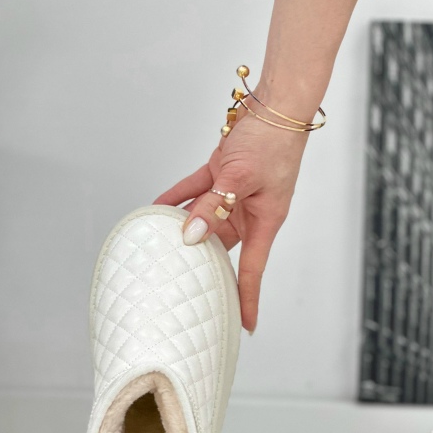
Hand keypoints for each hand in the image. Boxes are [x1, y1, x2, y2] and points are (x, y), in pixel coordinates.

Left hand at [153, 107, 309, 332]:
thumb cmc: (272, 142)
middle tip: (183, 286)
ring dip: (184, 227)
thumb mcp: (239, 178)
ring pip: (204, 218)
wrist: (276, 106)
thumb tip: (189, 236)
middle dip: (203, 264)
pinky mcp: (222, 174)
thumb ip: (212, 207)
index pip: (253, 270)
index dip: (248, 299)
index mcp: (265, 220)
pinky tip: (157, 207)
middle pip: (222, 248)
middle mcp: (250, 212)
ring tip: (160, 247)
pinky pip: (195, 192)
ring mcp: (235, 194)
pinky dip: (177, 198)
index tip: (245, 326)